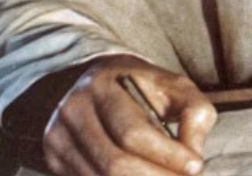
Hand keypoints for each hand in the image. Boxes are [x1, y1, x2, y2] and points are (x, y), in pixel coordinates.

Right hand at [42, 55, 215, 175]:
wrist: (96, 84)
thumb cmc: (144, 88)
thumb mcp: (175, 87)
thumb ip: (195, 114)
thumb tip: (193, 156)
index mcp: (104, 85)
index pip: (133, 131)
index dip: (167, 155)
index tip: (196, 166)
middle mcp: (74, 111)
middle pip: (114, 162)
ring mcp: (58, 137)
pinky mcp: (54, 158)